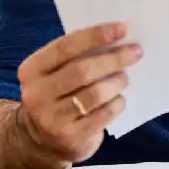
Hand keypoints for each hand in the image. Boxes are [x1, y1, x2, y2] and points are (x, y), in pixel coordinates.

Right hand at [15, 22, 140, 167]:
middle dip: (114, 58)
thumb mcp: (54, 74)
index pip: (66, 47)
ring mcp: (53, 119)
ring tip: (125, 77)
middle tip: (136, 51)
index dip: (96, 35)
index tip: (124, 28)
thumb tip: (117, 37)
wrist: (40, 140)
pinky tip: (119, 98)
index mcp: (32, 70)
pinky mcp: (71, 138)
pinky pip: (104, 115)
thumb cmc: (56, 94)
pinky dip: (117, 103)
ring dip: (117, 82)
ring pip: (95, 94)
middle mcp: (37, 94)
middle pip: (82, 70)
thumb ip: (76, 56)